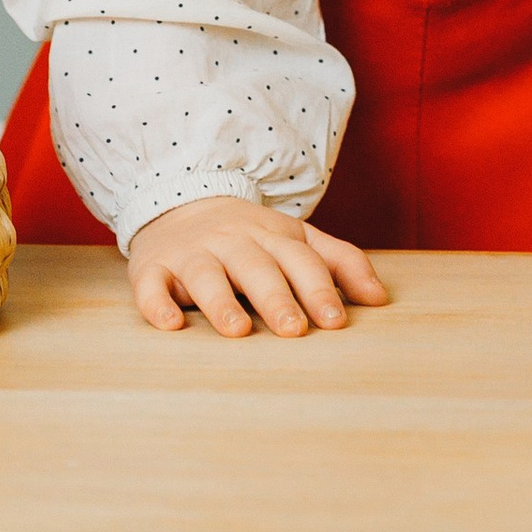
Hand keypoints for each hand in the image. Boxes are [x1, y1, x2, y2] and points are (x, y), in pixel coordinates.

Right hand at [127, 197, 389, 337]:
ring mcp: (191, 253)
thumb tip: (380, 299)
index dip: (318, 289)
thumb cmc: (249, 235)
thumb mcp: (296, 239)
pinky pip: (151, 285)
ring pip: (205, 275)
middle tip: (293, 330)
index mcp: (272, 236)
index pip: (300, 261)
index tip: (336, 321)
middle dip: (276, 298)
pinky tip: (170, 325)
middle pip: (256, 268)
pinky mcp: (153, 268)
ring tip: (238, 331)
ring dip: (220, 302)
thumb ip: (340, 263)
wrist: (180, 200)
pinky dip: (158, 303)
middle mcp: (233, 242)